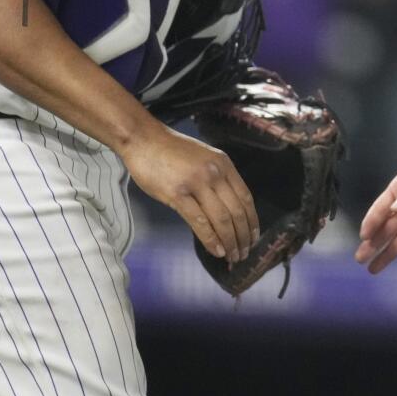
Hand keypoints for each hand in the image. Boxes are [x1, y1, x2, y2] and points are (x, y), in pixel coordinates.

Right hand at [120, 122, 258, 260]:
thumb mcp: (205, 158)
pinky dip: (210, 239)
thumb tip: (228, 207)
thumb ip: (218, 178)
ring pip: (221, 220)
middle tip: (244, 253)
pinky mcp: (177, 194)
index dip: (252, 221)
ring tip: (232, 256)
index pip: (246, 198)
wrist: (143, 139)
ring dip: (229, 242)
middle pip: (236, 212)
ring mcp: (196, 183)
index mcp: (224, 164)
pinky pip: (199, 222)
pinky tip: (216, 250)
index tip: (253, 238)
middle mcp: (214, 173)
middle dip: (243, 237)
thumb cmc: (171, 150)